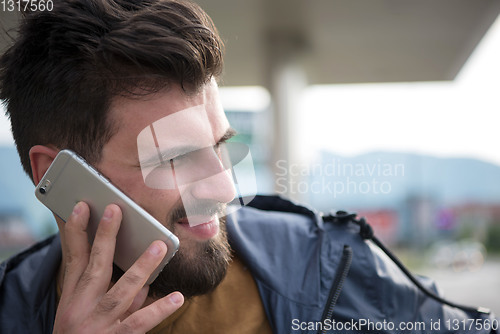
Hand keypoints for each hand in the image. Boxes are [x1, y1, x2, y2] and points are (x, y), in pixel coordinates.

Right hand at [53, 202, 183, 332]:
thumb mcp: (80, 311)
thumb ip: (105, 291)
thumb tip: (136, 271)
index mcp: (72, 298)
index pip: (73, 259)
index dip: (75, 231)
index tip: (81, 207)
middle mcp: (81, 309)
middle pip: (94, 267)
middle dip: (104, 237)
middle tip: (115, 210)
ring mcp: (98, 325)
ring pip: (121, 292)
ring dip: (141, 268)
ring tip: (159, 246)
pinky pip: (139, 323)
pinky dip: (158, 310)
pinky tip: (177, 297)